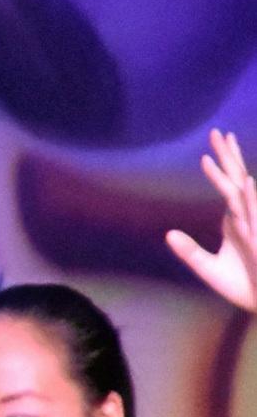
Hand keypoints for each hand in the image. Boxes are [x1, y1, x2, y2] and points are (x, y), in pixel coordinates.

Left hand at [168, 129, 256, 313]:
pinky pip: (253, 216)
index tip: (211, 147)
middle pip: (236, 180)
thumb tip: (168, 234)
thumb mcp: (208, 268)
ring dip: (234, 171)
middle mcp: (246, 217)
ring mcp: (254, 226)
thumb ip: (190, 251)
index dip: (221, 166)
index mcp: (236, 220)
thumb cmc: (243, 285)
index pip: (227, 186)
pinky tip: (243, 182)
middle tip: (217, 132)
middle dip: (228, 156)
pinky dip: (248, 199)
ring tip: (227, 148)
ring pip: (243, 193)